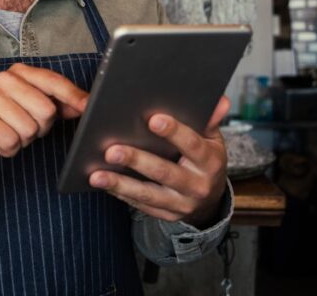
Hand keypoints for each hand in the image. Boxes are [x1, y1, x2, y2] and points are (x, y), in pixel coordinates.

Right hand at [0, 64, 87, 174]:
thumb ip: (59, 104)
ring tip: (10, 133)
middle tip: (25, 127)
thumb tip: (86, 103)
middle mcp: (3, 80)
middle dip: (40, 128)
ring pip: (29, 129)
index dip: (73, 96)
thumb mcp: (33, 109)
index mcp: (20, 72)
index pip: (53, 82)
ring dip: (23, 140)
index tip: (90, 107)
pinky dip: (9, 148)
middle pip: (46, 110)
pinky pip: (11, 141)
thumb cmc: (6, 120)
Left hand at [89, 97, 230, 227]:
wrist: (210, 198)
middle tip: (112, 150)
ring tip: (96, 175)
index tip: (152, 119)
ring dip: (120, 184)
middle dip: (137, 160)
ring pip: (148, 193)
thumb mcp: (212, 140)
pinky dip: (120, 194)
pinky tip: (102, 184)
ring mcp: (181, 204)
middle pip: (164, 172)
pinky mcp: (166, 215)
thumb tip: (220, 100)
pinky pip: (140, 205)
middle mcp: (197, 186)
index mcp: (210, 162)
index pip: (192, 145)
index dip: (174, 132)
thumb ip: (209, 120)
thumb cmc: (204, 160)